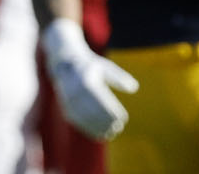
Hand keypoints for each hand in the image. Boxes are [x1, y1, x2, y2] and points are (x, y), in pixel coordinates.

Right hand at [41, 19, 137, 139]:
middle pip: (94, 113)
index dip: (113, 113)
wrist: (64, 65)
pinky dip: (90, 130)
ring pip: (86, 120)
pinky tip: (100, 134)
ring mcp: (69, 101)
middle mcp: (75, 92)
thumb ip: (119, 78)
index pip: (103, 102)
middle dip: (107, 122)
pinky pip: (79, 123)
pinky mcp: (66, 108)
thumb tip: (134, 87)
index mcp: (86, 81)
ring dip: (99, 128)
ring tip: (112, 132)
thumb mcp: (104, 67)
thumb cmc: (90, 67)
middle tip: (119, 127)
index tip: (123, 119)